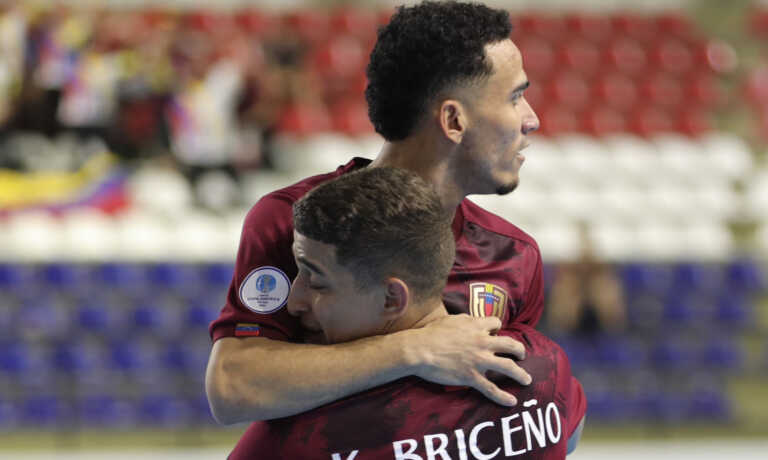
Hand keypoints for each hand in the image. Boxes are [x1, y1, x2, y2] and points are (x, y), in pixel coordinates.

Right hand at [405, 314, 531, 405]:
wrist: (420, 349)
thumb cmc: (431, 333)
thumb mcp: (451, 319)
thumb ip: (465, 319)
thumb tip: (473, 321)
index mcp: (476, 326)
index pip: (496, 323)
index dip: (497, 328)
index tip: (496, 334)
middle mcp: (482, 342)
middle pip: (510, 344)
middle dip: (519, 350)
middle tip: (522, 355)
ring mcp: (479, 360)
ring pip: (508, 367)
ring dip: (520, 374)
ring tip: (526, 379)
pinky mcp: (471, 377)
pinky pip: (491, 389)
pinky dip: (503, 397)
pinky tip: (512, 401)